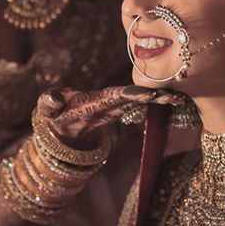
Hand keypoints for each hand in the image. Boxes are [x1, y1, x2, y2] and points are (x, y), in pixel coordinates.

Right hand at [35, 85, 183, 147]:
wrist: (62, 132)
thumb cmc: (54, 116)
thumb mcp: (46, 110)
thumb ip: (49, 102)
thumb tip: (56, 98)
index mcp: (91, 106)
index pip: (111, 99)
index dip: (128, 96)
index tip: (145, 93)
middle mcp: (106, 109)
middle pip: (132, 102)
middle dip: (151, 99)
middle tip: (172, 96)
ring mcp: (113, 110)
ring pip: (138, 103)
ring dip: (157, 101)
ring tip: (177, 97)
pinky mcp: (117, 108)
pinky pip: (137, 103)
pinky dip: (153, 99)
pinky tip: (171, 97)